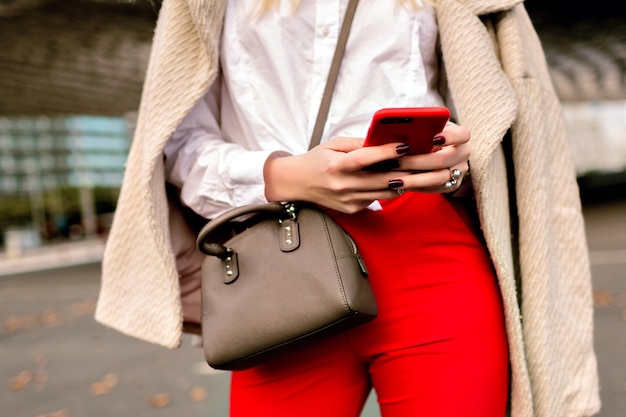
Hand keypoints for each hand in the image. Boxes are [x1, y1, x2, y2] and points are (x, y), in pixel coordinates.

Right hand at [263, 137, 413, 212]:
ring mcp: (349, 201)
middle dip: (408, 171)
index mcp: (336, 166)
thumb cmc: (317, 160)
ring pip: (385, 192)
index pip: (365, 159)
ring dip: (405, 182)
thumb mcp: (334, 145)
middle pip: (382, 180)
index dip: (387, 152)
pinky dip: (390, 189)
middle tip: (427, 163)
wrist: (297, 183)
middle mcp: (343, 186)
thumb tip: (384, 140)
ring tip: (422, 172)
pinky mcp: (353, 209)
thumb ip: (359, 144)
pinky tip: (400, 180)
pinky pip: (378, 198)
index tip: (405, 145)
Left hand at [389, 122, 470, 193]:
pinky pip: (433, 188)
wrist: (437, 150)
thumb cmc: (427, 134)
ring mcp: (459, 171)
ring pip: (438, 178)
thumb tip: (397, 130)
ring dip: (413, 180)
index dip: (449, 137)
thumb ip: (419, 128)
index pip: (462, 135)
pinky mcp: (451, 185)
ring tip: (393, 180)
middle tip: (395, 162)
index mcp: (460, 136)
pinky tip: (398, 186)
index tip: (433, 138)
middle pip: (442, 160)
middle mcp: (463, 154)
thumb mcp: (427, 127)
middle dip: (416, 162)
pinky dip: (414, 187)